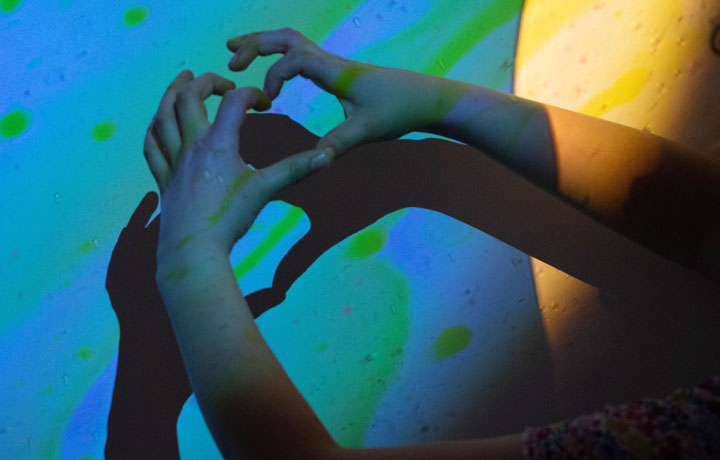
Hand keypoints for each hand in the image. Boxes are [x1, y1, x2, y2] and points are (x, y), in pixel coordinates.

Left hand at [143, 70, 334, 261]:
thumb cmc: (229, 220)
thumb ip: (296, 169)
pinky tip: (159, 123)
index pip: (233, 102)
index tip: (264, 105)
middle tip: (222, 82)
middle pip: (188, 97)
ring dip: (171, 92)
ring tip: (182, 79)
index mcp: (218, 143)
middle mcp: (191, 145)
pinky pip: (152, 146)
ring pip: (163, 116)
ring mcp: (173, 161)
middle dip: (206, 82)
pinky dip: (156, 127)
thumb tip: (328, 155)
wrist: (194, 250)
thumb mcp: (265, 190)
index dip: (251, 94)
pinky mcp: (163, 179)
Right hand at [226, 28, 463, 155]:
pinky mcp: (339, 72)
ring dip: (265, 44)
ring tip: (238, 52)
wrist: (426, 99)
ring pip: (293, 42)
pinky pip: (302, 54)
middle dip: (255, 44)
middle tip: (231, 57)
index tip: (269, 100)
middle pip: (286, 38)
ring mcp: (335, 65)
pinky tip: (276, 72)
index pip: (294, 59)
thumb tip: (314, 160)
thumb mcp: (366, 131)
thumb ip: (337, 144)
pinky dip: (281, 55)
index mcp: (335, 72)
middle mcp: (332, 63)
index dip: (275, 75)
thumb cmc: (399, 110)